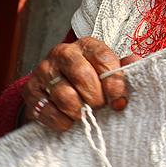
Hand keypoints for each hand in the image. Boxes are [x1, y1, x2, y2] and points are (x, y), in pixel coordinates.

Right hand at [22, 37, 140, 130]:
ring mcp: (44, 71)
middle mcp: (63, 53)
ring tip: (85, 113)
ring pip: (65, 96)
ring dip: (79, 111)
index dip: (114, 82)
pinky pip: (48, 111)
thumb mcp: (107, 70)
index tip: (119, 100)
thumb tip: (134, 62)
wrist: (57, 87)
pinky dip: (62, 121)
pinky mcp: (31, 91)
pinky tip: (69, 120)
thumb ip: (123, 68)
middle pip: (82, 76)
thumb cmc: (90, 78)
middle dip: (95, 98)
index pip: (103, 58)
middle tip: (100, 107)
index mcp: (86, 45)